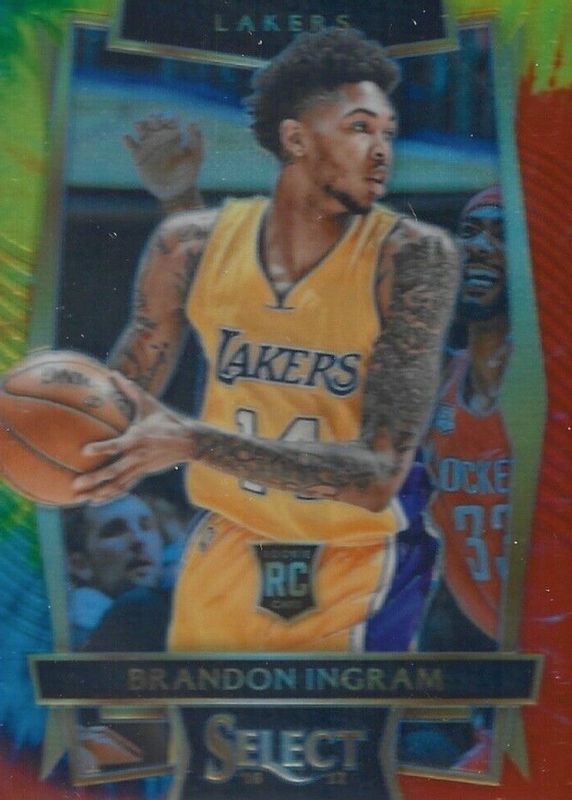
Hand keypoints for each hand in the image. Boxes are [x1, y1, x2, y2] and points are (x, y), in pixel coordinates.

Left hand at [73, 373, 192, 503]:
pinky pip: (124, 487)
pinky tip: (95, 501)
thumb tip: (113, 373)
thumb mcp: (149, 403)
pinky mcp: (143, 474)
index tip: (84, 451)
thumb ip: (129, 389)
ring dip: (98, 493)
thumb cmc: (166, 419)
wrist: (188, 441)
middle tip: (75, 484)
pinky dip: (109, 495)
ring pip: (117, 484)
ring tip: (80, 499)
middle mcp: (137, 456)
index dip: (101, 448)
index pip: (117, 445)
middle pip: (113, 472)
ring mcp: (140, 468)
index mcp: (137, 439)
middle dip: (94, 480)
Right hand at [124, 115, 203, 202]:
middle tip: (155, 121)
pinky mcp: (138, 156)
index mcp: (173, 133)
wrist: (177, 192)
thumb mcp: (196, 156)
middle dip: (153, 118)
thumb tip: (193, 121)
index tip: (171, 124)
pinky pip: (130, 144)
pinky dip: (127, 140)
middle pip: (153, 120)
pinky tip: (127, 138)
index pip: (169, 119)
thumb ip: (196, 139)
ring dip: (139, 124)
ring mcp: (147, 145)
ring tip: (139, 125)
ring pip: (140, 128)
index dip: (169, 119)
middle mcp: (159, 136)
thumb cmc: (189, 173)